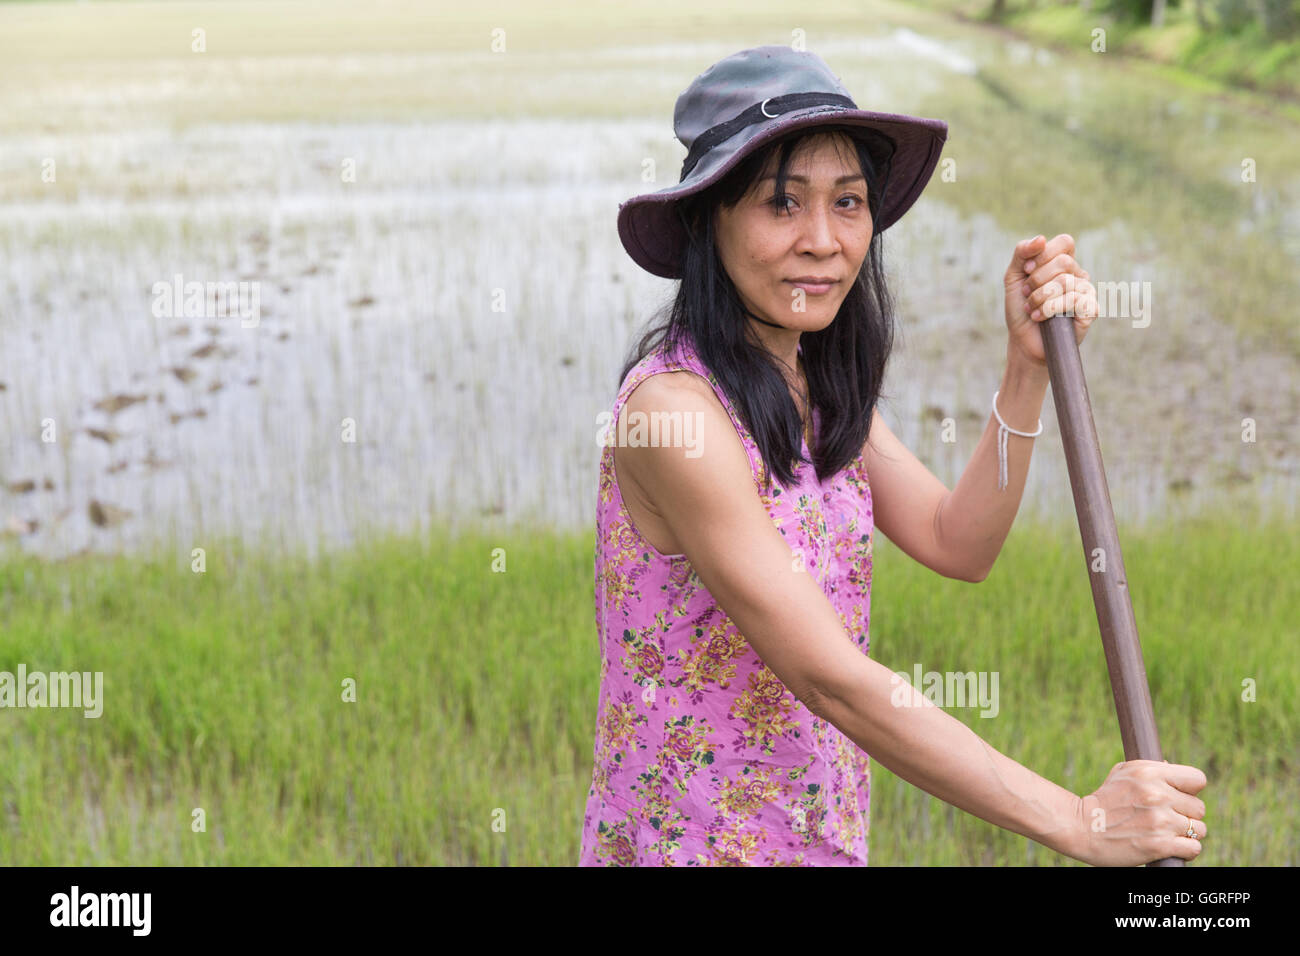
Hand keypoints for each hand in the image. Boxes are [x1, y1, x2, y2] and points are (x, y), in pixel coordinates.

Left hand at [1004, 233, 1097, 366]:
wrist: (1023, 341)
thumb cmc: (1021, 309)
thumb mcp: (1013, 277)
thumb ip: (1022, 253)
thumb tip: (1041, 239)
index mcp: (1064, 263)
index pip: (1064, 242)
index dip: (1043, 256)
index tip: (1026, 272)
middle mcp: (1079, 275)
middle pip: (1063, 262)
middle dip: (1037, 280)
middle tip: (1028, 294)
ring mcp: (1087, 291)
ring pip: (1065, 282)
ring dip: (1039, 297)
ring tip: (1032, 309)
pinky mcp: (1091, 309)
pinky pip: (1074, 299)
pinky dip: (1051, 309)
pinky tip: (1042, 318)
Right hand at [1071, 759, 1208, 865]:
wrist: (1081, 827)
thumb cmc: (1103, 800)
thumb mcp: (1122, 773)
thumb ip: (1152, 770)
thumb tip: (1175, 771)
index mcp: (1149, 773)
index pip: (1197, 779)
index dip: (1190, 790)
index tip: (1178, 798)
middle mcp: (1157, 795)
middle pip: (1199, 808)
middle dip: (1186, 815)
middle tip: (1166, 819)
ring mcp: (1160, 821)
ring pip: (1198, 830)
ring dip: (1186, 834)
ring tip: (1166, 833)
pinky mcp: (1159, 845)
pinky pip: (1193, 848)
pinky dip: (1185, 851)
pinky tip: (1169, 847)